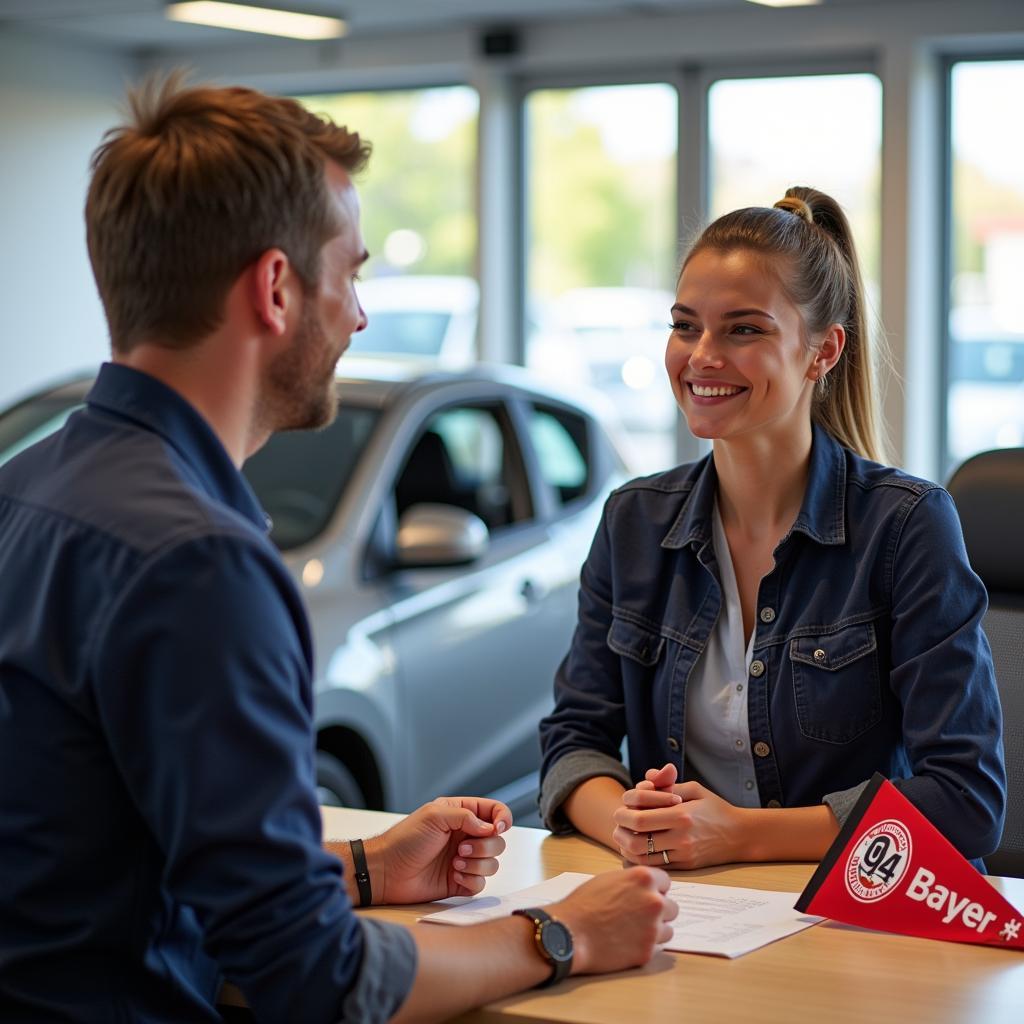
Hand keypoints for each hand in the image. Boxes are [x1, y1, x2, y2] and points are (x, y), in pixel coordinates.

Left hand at [366, 797, 512, 904]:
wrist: (387, 871)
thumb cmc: (405, 840)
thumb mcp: (434, 816)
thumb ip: (467, 817)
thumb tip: (490, 829)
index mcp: (461, 814)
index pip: (494, 811)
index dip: (503, 818)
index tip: (498, 828)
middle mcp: (465, 836)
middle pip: (498, 840)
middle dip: (485, 846)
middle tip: (461, 849)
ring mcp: (464, 860)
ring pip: (492, 863)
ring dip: (477, 864)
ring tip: (454, 864)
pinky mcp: (460, 882)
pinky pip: (480, 884)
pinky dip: (471, 880)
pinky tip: (453, 876)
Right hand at [550, 867, 676, 974]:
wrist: (569, 932)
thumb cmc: (583, 904)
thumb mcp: (609, 879)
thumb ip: (632, 882)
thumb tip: (644, 888)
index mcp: (644, 878)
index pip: (665, 882)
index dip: (654, 890)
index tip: (644, 896)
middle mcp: (654, 901)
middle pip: (671, 907)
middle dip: (658, 911)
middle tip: (638, 916)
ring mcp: (653, 927)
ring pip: (668, 929)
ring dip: (655, 930)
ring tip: (632, 931)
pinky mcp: (648, 951)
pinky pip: (657, 948)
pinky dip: (646, 946)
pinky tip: (628, 943)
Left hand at [611, 763, 747, 868]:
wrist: (740, 835)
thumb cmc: (715, 808)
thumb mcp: (694, 789)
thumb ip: (667, 784)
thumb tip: (645, 777)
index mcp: (681, 814)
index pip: (640, 817)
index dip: (625, 810)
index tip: (625, 805)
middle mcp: (681, 837)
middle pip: (636, 838)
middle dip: (620, 828)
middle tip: (618, 822)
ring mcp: (682, 854)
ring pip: (641, 856)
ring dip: (626, 845)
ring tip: (624, 835)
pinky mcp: (685, 866)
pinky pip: (654, 865)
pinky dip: (640, 858)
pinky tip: (637, 847)